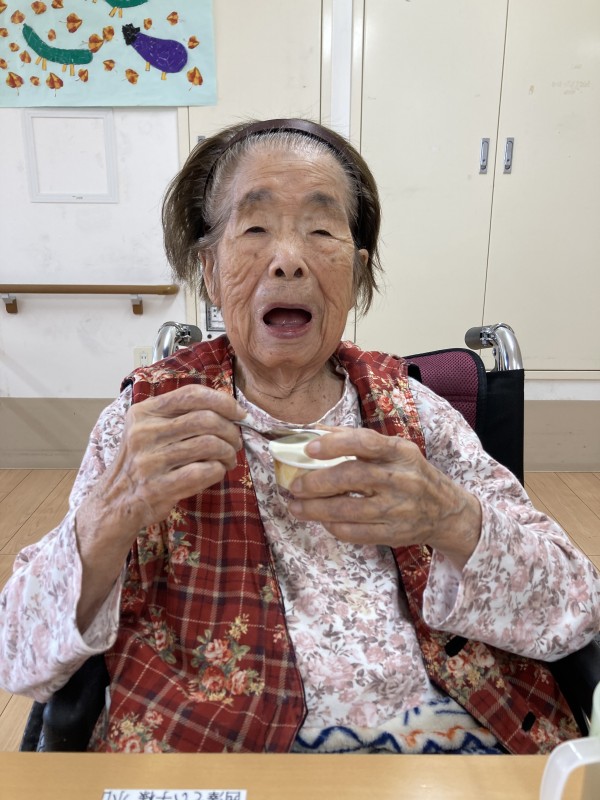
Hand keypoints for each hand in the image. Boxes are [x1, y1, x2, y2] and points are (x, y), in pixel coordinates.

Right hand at [86, 384, 244, 537]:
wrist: (114, 503)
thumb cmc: (142, 463)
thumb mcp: (148, 430)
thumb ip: (179, 414)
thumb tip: (227, 407)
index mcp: (144, 413)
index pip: (192, 394)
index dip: (223, 402)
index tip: (239, 413)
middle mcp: (144, 433)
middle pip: (205, 419)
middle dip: (231, 430)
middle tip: (235, 442)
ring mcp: (149, 461)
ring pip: (209, 444)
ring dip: (228, 452)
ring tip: (228, 459)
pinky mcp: (158, 487)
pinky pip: (204, 471)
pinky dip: (219, 470)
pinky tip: (217, 472)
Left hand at [287, 428, 481, 568]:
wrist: (447, 511)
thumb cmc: (411, 474)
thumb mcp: (395, 450)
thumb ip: (357, 439)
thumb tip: (315, 430)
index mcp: (399, 452)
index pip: (366, 442)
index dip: (335, 444)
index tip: (309, 449)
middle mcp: (400, 479)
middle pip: (352, 478)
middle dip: (317, 482)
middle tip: (295, 486)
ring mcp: (398, 509)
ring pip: (349, 510)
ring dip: (316, 510)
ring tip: (296, 507)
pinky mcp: (394, 534)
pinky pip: (356, 533)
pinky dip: (333, 527)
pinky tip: (322, 521)